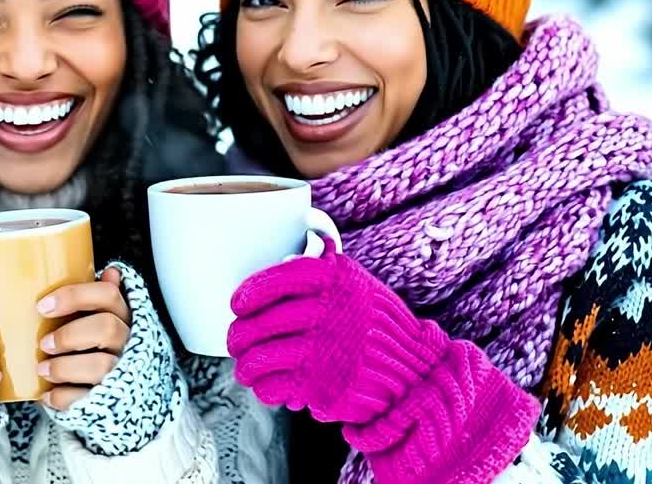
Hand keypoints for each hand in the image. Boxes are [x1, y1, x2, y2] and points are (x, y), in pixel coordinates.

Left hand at [37, 266, 130, 409]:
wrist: (126, 399)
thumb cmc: (105, 351)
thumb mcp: (106, 322)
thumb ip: (100, 300)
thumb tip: (111, 271)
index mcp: (124, 318)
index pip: (107, 296)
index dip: (74, 297)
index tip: (42, 306)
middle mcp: (128, 343)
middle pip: (106, 328)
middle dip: (69, 335)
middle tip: (44, 343)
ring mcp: (122, 373)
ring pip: (100, 365)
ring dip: (63, 367)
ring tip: (43, 369)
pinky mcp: (111, 402)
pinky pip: (87, 398)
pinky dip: (62, 397)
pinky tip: (48, 394)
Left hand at [228, 250, 449, 422]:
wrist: (416, 374)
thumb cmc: (378, 328)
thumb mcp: (360, 286)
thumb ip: (324, 273)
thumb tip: (280, 262)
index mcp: (336, 280)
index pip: (279, 278)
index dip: (251, 291)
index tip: (238, 304)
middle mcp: (329, 311)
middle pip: (261, 322)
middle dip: (239, 335)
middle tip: (235, 341)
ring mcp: (325, 349)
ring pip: (261, 357)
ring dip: (246, 366)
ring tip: (246, 369)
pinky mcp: (322, 385)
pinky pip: (275, 386)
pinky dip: (266, 389)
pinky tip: (269, 387)